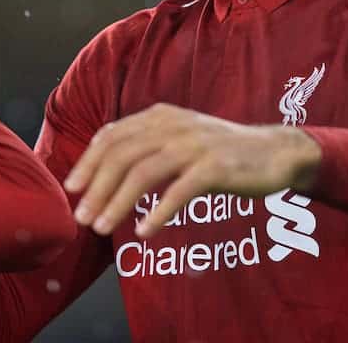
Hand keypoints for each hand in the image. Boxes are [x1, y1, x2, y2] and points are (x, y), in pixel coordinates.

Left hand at [63, 103, 322, 238]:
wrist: (274, 152)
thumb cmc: (222, 151)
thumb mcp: (181, 138)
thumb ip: (149, 146)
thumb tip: (105, 171)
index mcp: (161, 116)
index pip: (113, 134)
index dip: (88, 161)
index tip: (73, 188)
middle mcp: (174, 125)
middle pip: (122, 154)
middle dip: (97, 187)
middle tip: (82, 217)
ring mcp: (195, 145)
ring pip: (144, 172)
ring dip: (118, 202)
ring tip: (102, 227)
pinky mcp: (215, 167)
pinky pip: (178, 191)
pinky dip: (158, 212)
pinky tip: (144, 232)